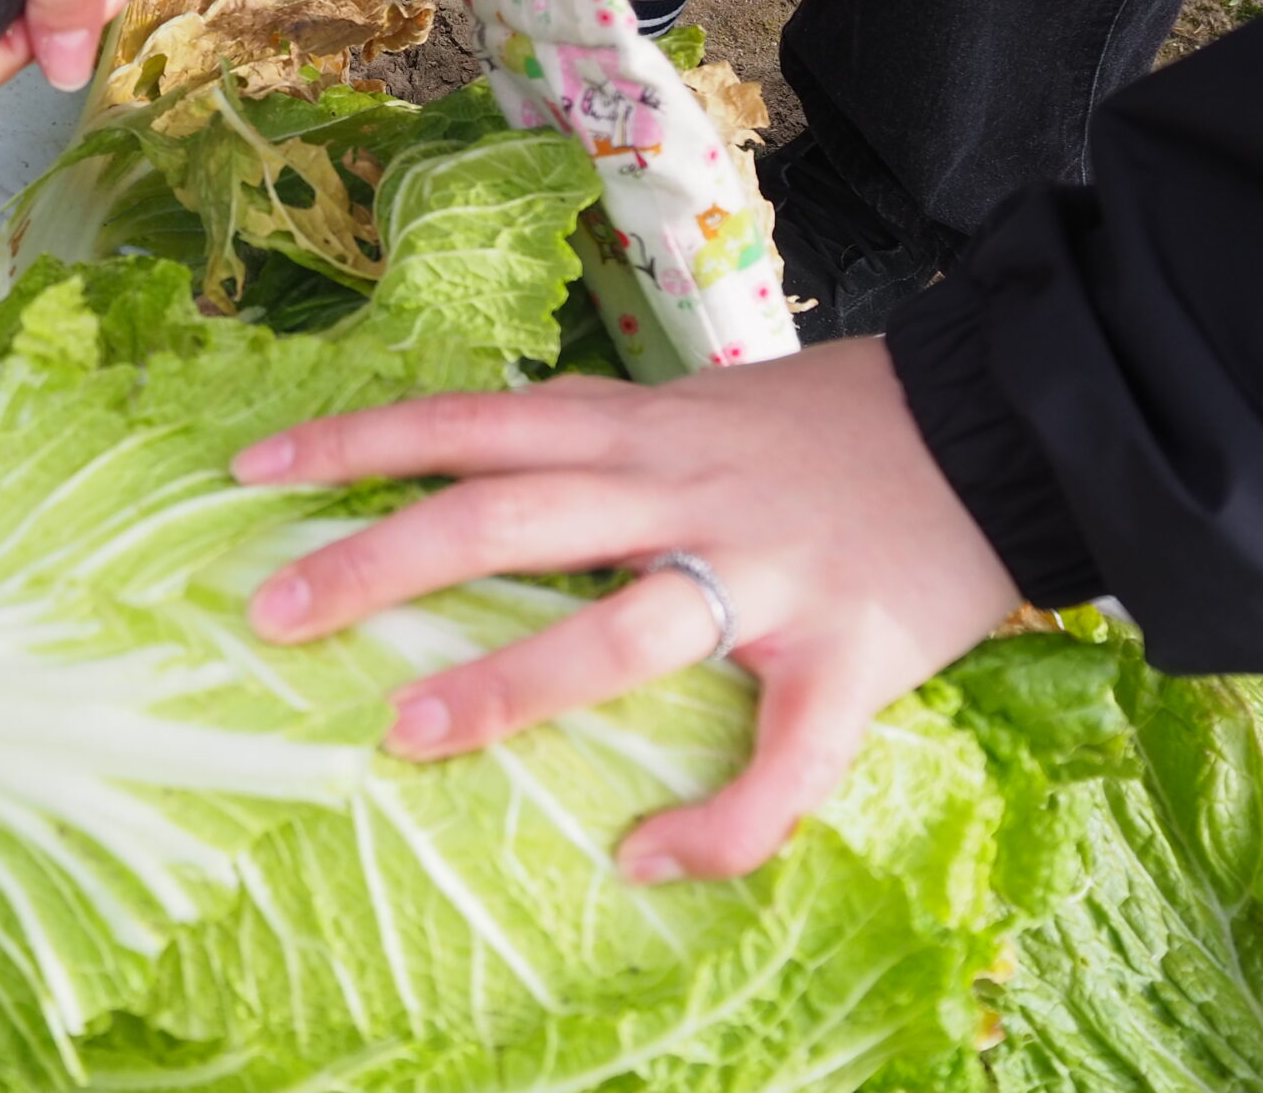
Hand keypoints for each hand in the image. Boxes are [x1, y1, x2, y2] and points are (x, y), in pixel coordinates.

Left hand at [229, 338, 1019, 883]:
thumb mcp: (695, 403)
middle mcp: (682, 489)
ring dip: (510, 683)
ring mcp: (765, 575)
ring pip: (619, 631)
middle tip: (274, 609)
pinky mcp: (851, 656)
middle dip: (382, 561)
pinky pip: (784, 759)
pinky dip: (720, 820)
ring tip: (407, 734)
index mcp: (638, 426)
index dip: (357, 443)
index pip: (470, 423)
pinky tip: (646, 860)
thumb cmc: (829, 423)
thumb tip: (473, 468)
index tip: (253, 474)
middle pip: (507, 518)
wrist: (1009, 422)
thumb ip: (596, 440)